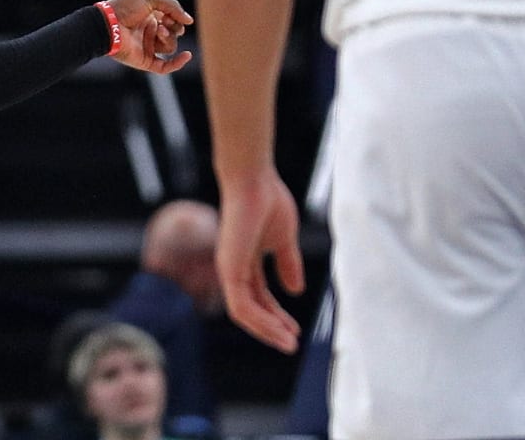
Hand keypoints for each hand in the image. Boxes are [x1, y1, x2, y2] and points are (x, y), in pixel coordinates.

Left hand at [103, 0, 193, 74]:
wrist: (108, 24)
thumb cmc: (125, 7)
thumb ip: (172, 6)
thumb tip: (189, 21)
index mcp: (150, 17)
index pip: (173, 20)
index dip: (175, 17)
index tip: (169, 14)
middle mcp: (150, 32)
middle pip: (174, 33)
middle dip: (174, 27)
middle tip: (163, 23)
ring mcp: (147, 47)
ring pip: (170, 47)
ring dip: (170, 39)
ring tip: (159, 31)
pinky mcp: (145, 61)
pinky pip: (165, 67)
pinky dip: (178, 63)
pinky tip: (187, 55)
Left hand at [216, 168, 303, 352]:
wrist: (254, 180)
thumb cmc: (267, 200)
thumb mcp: (284, 239)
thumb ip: (288, 264)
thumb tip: (295, 291)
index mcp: (244, 260)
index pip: (259, 296)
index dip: (276, 314)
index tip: (296, 329)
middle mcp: (233, 268)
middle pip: (251, 308)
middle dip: (272, 327)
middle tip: (291, 343)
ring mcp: (229, 270)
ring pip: (244, 314)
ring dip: (267, 330)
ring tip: (289, 343)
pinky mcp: (229, 270)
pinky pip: (242, 306)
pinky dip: (260, 321)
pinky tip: (278, 329)